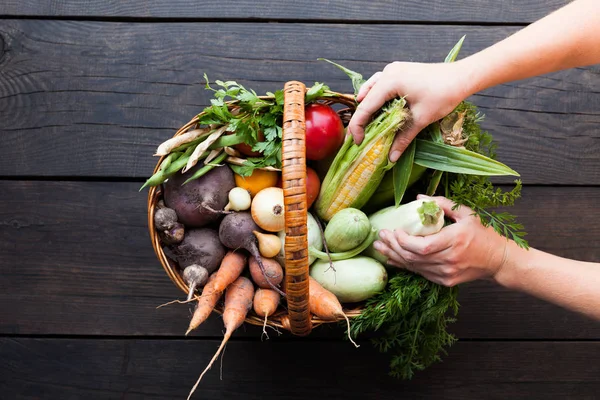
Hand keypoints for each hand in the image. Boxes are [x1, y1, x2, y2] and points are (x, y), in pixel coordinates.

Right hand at [347, 61, 469, 161]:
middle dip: (361, 119)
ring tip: (366, 126)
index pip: (365, 107)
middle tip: (359, 138)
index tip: (357, 143)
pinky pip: (380, 85)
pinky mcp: (399, 71)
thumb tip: (391, 158)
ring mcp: (393, 70)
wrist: (462, 77)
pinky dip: (376, 98)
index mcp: (390, 81)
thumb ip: (403, 138)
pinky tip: (379, 111)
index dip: (358, 127)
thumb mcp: (421, 119)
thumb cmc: (443, 94)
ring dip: (367, 108)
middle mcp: (387, 72)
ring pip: (370, 90)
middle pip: (365, 98)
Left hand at [372, 195, 508, 286]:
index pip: (422, 246)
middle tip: (380, 237)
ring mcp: (447, 273)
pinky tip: (393, 259)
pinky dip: (405, 265)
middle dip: (393, 247)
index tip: (394, 230)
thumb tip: (419, 198)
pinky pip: (420, 273)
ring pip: (414, 266)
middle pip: (414, 257)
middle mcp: (449, 260)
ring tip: (379, 248)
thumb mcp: (467, 213)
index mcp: (455, 241)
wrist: (499, 260)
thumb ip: (443, 204)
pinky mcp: (445, 281)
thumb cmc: (484, 234)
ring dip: (395, 257)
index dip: (404, 241)